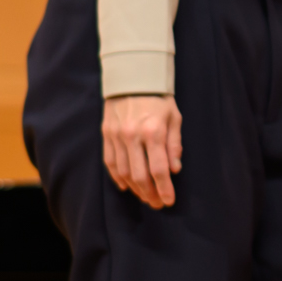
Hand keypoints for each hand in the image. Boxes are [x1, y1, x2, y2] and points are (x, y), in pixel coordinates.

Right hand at [103, 94, 183, 208]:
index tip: (169, 201)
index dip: (164, 189)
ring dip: (135, 188)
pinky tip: (126, 186)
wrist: (132, 77)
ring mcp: (117, 136)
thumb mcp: (175, 118)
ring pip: (124, 172)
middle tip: (157, 204)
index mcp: (154, 132)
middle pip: (140, 175)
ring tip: (145, 197)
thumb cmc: (159, 98)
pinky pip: (110, 162)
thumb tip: (175, 170)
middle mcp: (133, 136)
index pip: (159, 169)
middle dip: (150, 193)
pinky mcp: (106, 134)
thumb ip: (175, 145)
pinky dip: (118, 177)